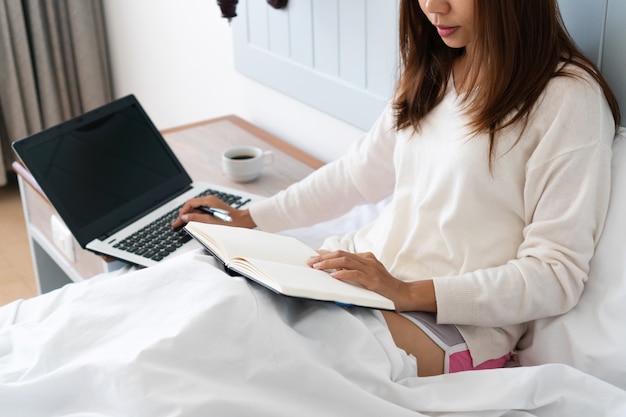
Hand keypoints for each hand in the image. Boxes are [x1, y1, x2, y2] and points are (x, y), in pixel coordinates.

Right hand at [171, 196, 256, 228]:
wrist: (242, 221)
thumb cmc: (230, 221)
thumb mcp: (210, 221)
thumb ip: (196, 218)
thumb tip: (184, 217)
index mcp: (208, 200)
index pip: (189, 203)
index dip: (182, 212)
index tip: (178, 220)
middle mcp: (209, 200)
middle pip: (192, 206)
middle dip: (184, 215)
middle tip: (177, 224)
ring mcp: (212, 205)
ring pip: (196, 210)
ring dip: (189, 217)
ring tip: (182, 225)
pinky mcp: (214, 209)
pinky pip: (201, 212)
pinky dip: (196, 217)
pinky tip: (192, 223)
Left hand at [307, 250, 435, 311]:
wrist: (404, 295)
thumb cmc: (384, 288)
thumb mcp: (369, 276)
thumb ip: (355, 272)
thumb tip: (333, 272)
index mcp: (366, 258)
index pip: (342, 253)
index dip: (326, 254)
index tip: (313, 257)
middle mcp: (368, 260)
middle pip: (341, 254)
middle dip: (323, 257)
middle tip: (310, 262)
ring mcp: (371, 269)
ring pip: (346, 261)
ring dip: (329, 264)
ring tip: (317, 267)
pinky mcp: (374, 280)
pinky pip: (355, 274)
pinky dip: (343, 274)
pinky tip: (333, 277)